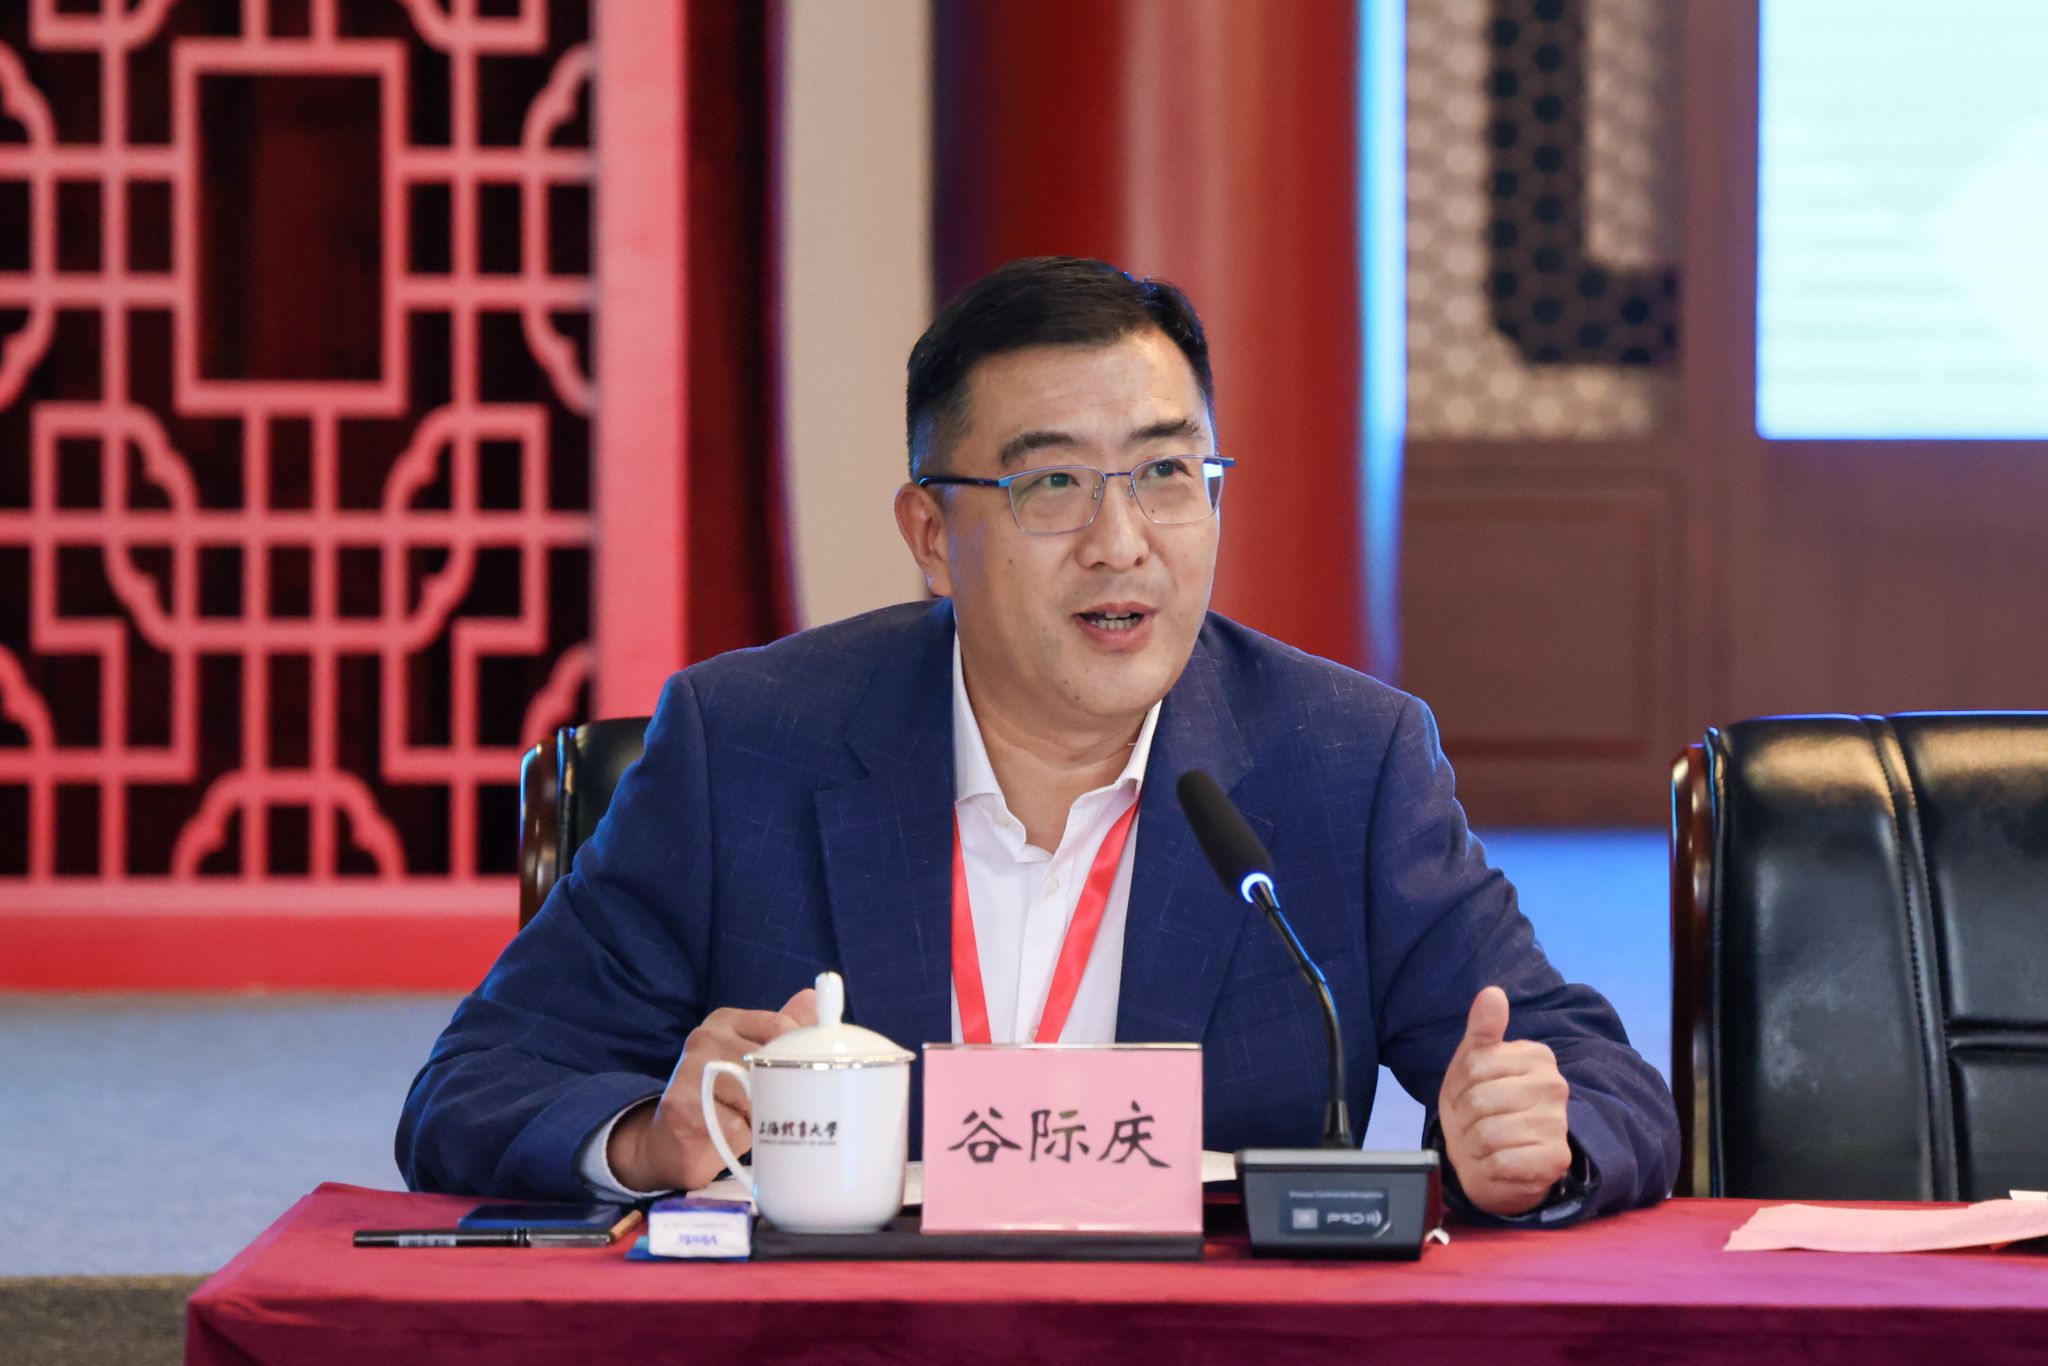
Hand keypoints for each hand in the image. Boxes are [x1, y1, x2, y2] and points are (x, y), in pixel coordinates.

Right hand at [608, 987, 818, 1191]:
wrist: (670, 1142)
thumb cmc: (723, 1099)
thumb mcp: (751, 1062)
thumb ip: (780, 1034)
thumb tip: (812, 998)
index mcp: (725, 1021)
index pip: (780, 1027)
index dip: (801, 1056)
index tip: (810, 1077)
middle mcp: (704, 1037)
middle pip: (769, 1062)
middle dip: (783, 1092)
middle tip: (783, 1109)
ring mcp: (690, 1069)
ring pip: (755, 1095)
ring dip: (763, 1118)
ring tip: (751, 1124)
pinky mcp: (681, 1105)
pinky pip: (736, 1126)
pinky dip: (743, 1138)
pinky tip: (729, 1137)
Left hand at [1437, 985, 1571, 1216]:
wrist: (1489, 1160)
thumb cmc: (1479, 1107)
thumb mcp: (1472, 1064)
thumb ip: (1482, 1029)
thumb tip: (1492, 993)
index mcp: (1537, 1056)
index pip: (1474, 1066)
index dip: (1459, 1087)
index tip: (1470, 1094)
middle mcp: (1554, 1086)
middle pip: (1479, 1100)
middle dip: (1465, 1118)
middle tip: (1475, 1123)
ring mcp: (1558, 1124)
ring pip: (1488, 1133)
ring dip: (1475, 1145)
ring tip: (1484, 1144)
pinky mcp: (1555, 1160)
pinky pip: (1501, 1162)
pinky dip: (1488, 1167)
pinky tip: (1498, 1163)